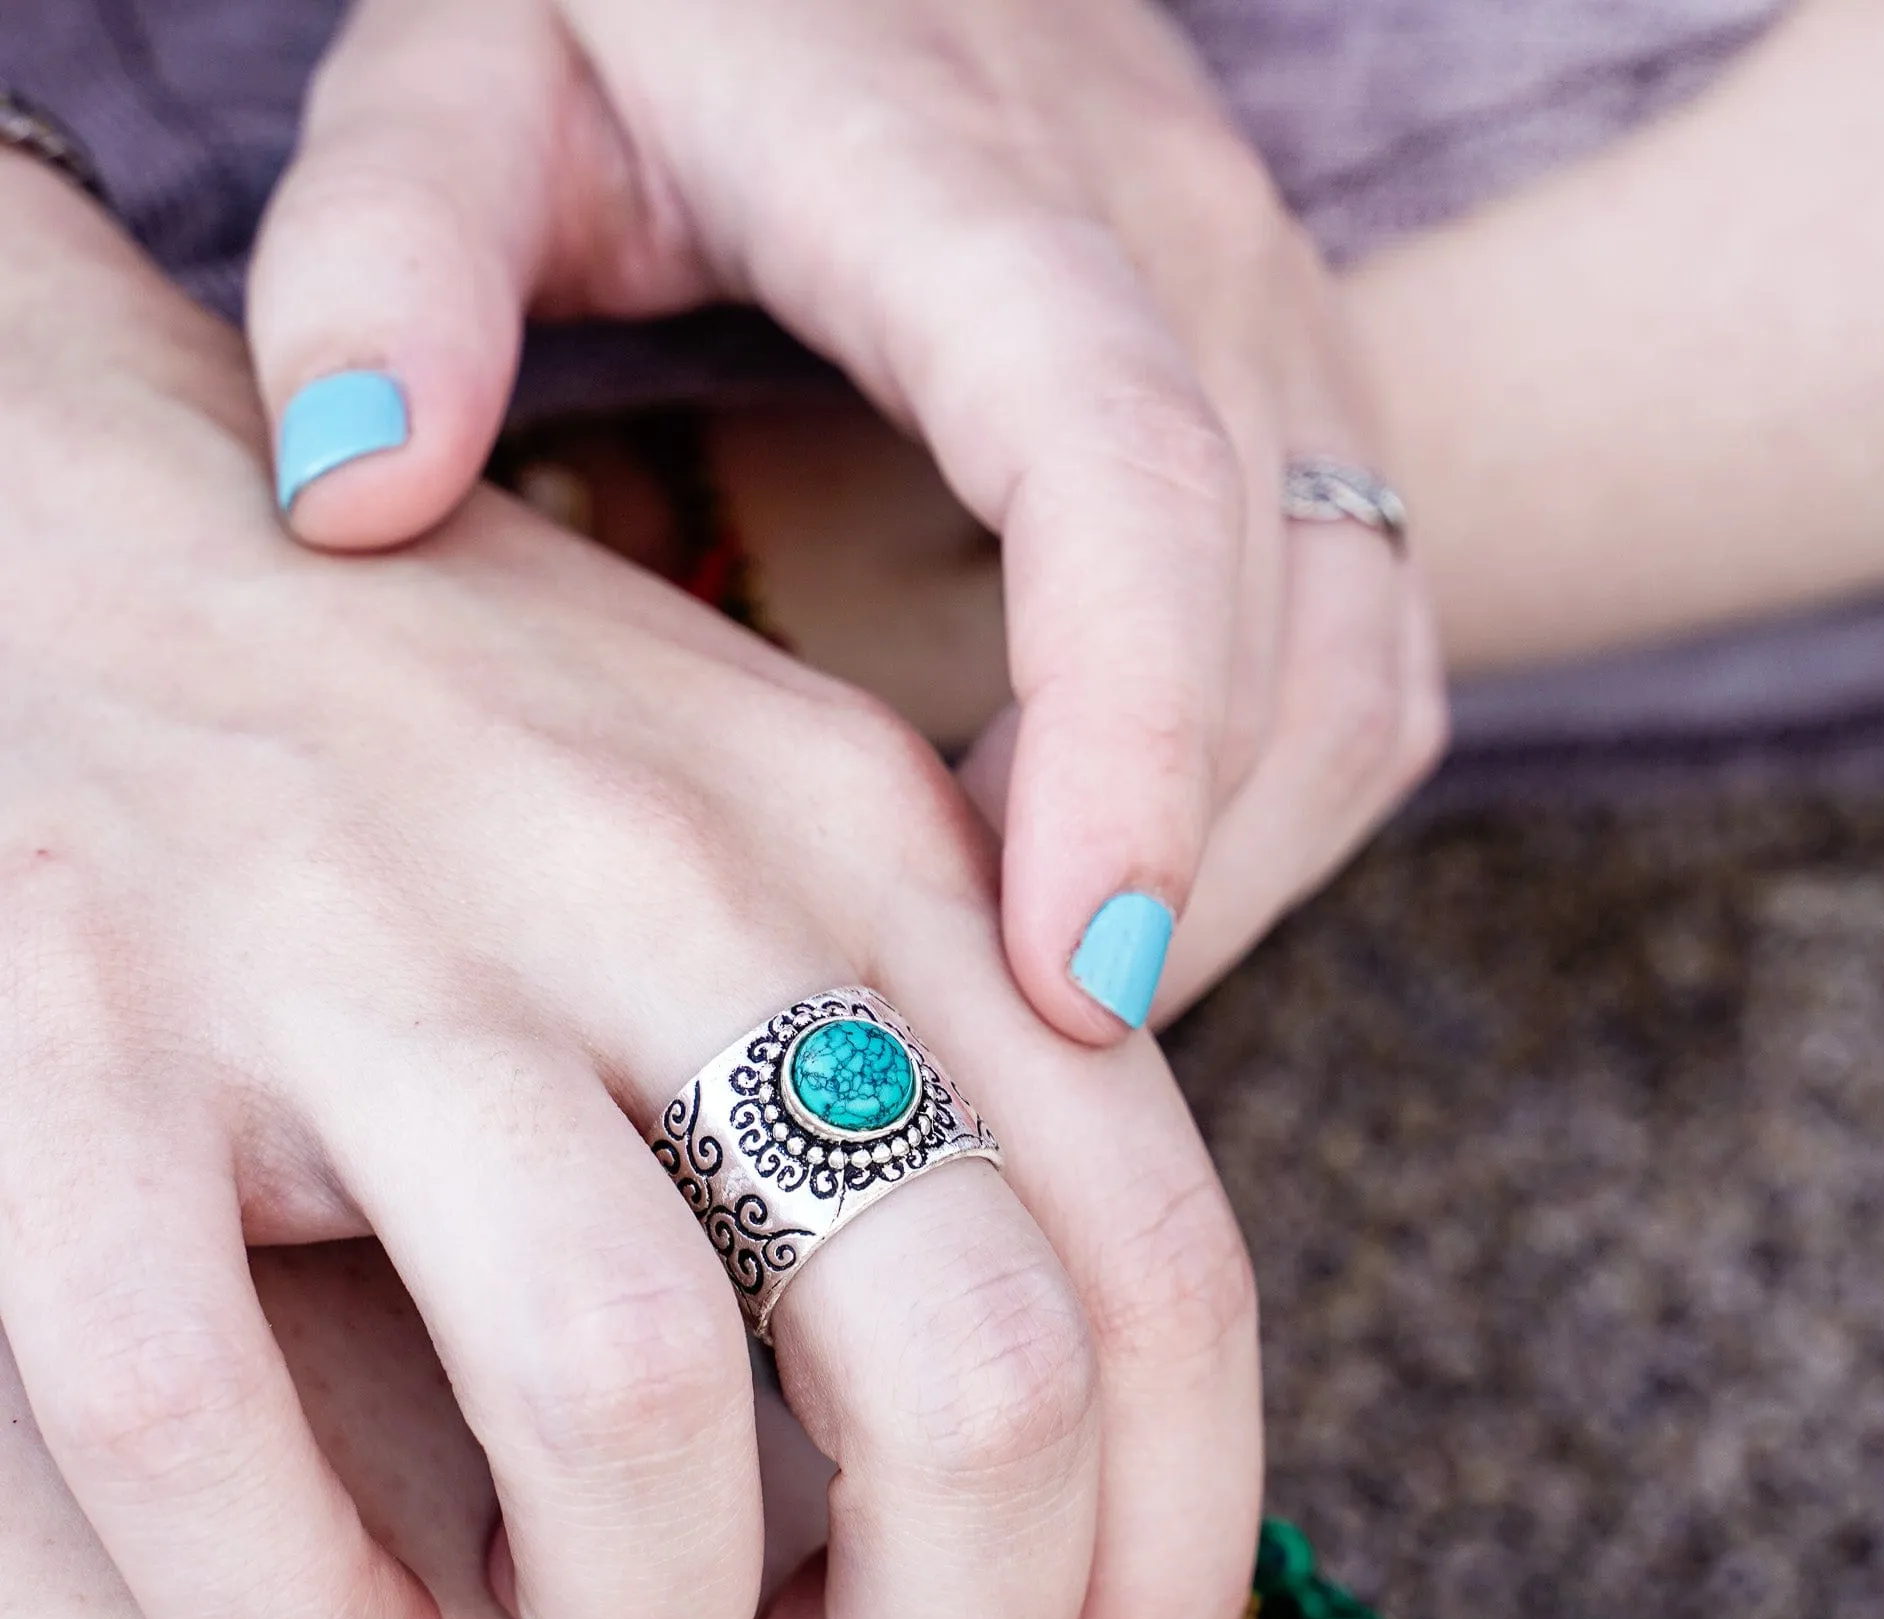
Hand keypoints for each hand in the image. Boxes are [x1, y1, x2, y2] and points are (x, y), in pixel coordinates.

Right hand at [0, 157, 1258, 1618]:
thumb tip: (1076, 1454)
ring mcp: (364, 938)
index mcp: (876, 846)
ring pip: (631, 1405)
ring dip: (644, 1617)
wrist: (81, 529)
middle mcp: (663, 875)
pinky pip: (205, 1425)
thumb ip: (954, 1088)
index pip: (1157, 1257)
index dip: (1173, 1551)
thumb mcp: (778, 854)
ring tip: (595, 1609)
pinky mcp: (76, 1023)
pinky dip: (292, 1606)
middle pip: (975, 1367)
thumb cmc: (472, 753)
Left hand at [246, 0, 1443, 1038]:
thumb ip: (396, 247)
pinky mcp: (1311, 399)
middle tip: (1023, 1078)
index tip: (1065, 975)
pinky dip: (1266, 807)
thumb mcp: (483, 68)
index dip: (1128, 730)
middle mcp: (1182, 242)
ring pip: (1344, 659)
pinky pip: (1364, 651)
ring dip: (1223, 859)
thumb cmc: (664, 3)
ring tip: (1041, 1006)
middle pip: (1266, 606)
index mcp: (972, 177)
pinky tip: (1107, 874)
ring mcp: (1280, 323)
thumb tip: (350, 492)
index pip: (1121, 461)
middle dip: (1174, 869)